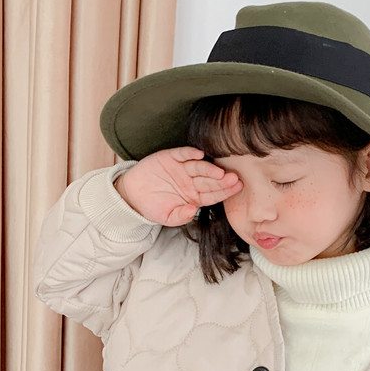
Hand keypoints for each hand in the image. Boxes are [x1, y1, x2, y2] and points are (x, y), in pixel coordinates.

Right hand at [114, 147, 241, 226]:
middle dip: (222, 180)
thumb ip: (181, 216)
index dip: (225, 191)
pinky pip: (182, 154)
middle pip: (209, 180)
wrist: (133, 195)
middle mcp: (192, 181)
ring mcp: (182, 169)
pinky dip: (190, 153)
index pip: (213, 194)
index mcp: (195, 196)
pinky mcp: (170, 158)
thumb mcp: (168, 217)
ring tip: (219, 172)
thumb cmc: (153, 207)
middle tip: (234, 178)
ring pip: (199, 167)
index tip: (237, 188)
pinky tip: (199, 154)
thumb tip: (193, 211)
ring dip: (209, 168)